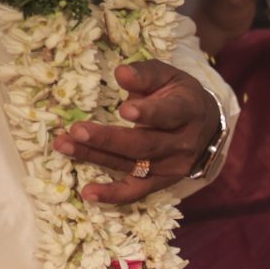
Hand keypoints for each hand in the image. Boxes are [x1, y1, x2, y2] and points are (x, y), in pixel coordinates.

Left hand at [58, 62, 223, 204]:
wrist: (205, 126)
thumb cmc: (178, 95)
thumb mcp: (167, 76)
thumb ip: (145, 74)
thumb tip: (120, 73)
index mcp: (187, 111)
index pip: (169, 114)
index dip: (148, 114)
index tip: (125, 110)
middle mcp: (182, 144)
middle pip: (144, 144)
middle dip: (109, 139)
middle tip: (77, 131)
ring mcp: (171, 167)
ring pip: (132, 165)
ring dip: (96, 157)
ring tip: (64, 146)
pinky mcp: (161, 182)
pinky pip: (136, 192)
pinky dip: (112, 195)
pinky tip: (87, 193)